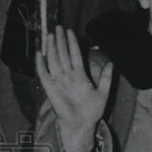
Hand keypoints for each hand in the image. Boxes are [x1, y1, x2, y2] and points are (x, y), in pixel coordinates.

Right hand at [35, 26, 112, 151]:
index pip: (74, 55)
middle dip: (60, 41)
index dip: (72, 43)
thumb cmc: (92, 111)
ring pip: (54, 60)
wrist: (81, 124)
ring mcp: (59, 81)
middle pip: (63, 54)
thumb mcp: (103, 93)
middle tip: (58, 27)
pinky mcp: (50, 88)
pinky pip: (44, 74)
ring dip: (52, 48)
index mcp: (80, 75)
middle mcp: (68, 76)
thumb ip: (106, 78)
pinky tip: (39, 54)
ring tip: (51, 35)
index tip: (70, 31)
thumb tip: (112, 63)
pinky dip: (41, 64)